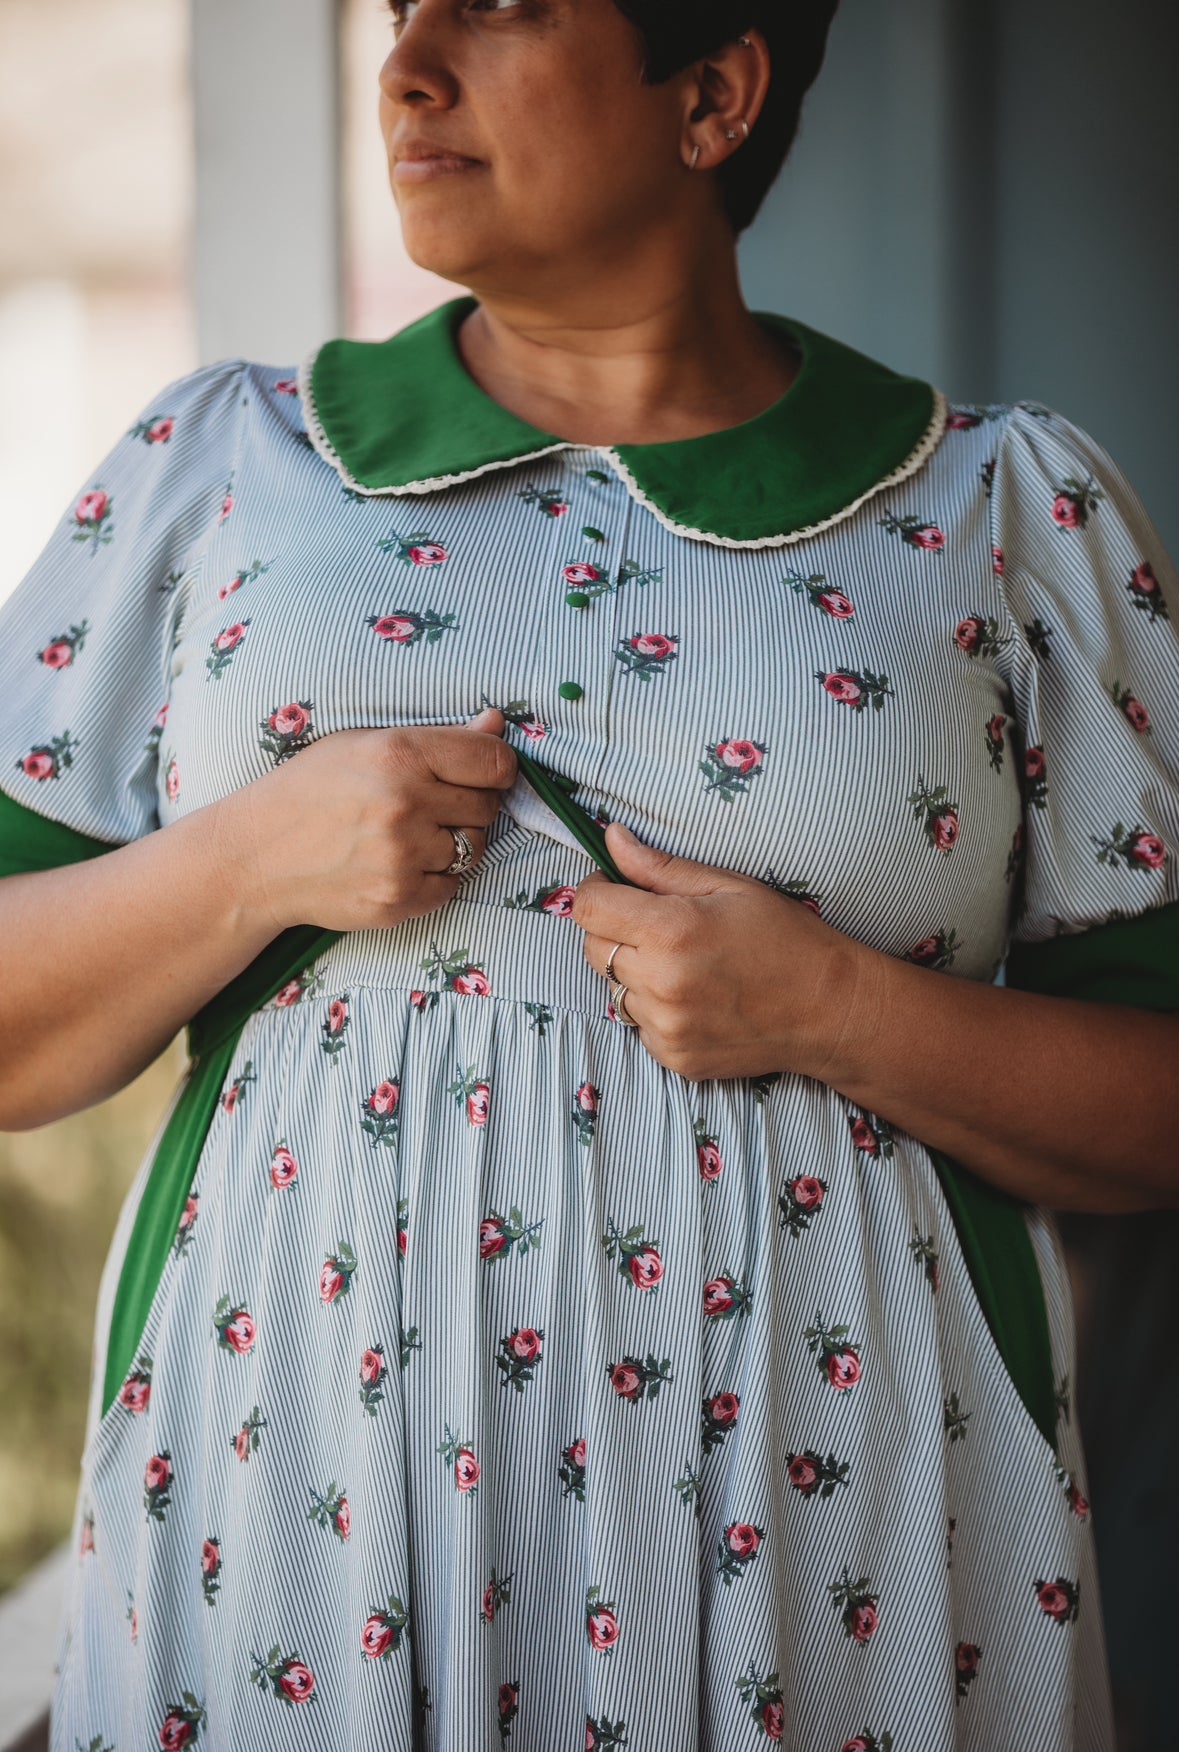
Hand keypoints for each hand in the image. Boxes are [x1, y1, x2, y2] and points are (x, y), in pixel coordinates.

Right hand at [224, 706, 516, 933]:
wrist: (257, 856)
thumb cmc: (311, 790)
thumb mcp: (365, 743)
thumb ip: (438, 738)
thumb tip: (496, 725)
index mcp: (400, 754)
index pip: (494, 762)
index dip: (496, 768)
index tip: (483, 774)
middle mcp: (406, 804)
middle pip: (487, 807)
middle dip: (467, 805)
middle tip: (428, 805)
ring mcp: (402, 857)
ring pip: (473, 849)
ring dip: (452, 843)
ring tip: (408, 834)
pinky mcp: (398, 900)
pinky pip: (450, 887)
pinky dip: (433, 878)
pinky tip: (396, 863)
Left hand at [570, 822, 864, 1084]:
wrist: (828, 1009)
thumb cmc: (784, 937)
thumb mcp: (727, 886)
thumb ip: (659, 867)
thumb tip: (610, 838)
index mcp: (669, 931)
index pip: (588, 908)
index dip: (597, 889)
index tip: (616, 886)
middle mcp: (660, 983)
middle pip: (593, 949)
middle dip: (614, 930)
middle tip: (657, 925)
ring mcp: (666, 1026)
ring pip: (614, 989)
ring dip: (635, 973)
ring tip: (685, 965)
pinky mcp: (674, 1057)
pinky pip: (639, 1025)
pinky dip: (657, 1009)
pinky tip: (697, 997)